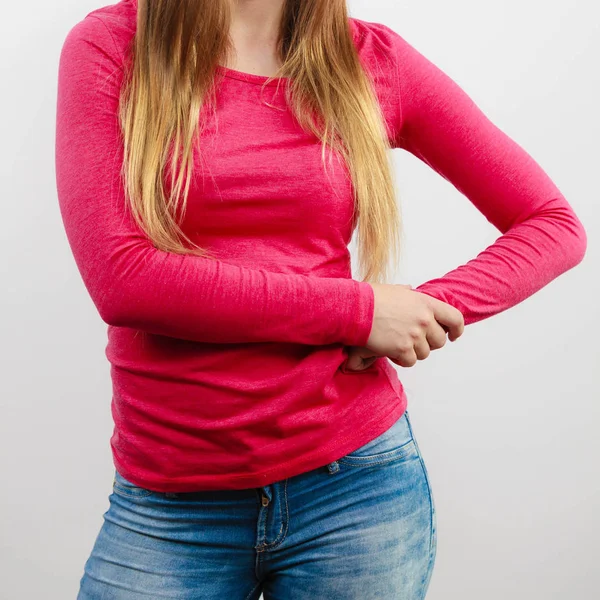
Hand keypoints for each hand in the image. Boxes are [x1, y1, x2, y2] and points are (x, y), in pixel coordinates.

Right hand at [344, 283, 463, 369]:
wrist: (356, 309)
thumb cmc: (372, 298)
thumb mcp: (395, 290)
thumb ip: (408, 292)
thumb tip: (409, 289)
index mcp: (426, 303)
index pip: (454, 318)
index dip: (457, 329)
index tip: (453, 335)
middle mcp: (424, 320)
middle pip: (439, 341)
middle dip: (429, 343)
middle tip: (415, 341)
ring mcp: (414, 335)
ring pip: (424, 353)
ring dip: (413, 352)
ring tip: (398, 343)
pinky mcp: (402, 349)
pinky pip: (410, 361)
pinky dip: (402, 359)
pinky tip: (392, 351)